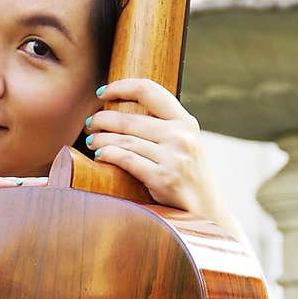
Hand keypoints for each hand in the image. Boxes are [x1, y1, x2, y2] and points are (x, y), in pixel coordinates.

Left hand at [85, 78, 222, 218]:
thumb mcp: (185, 144)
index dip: (121, 87)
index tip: (101, 92)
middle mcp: (182, 136)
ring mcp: (174, 157)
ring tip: (90, 140)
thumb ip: (163, 127)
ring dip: (100, 139)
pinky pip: (126, 160)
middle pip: (130, 119)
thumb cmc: (188, 176)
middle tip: (90, 124)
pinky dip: (107, 155)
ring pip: (124, 140)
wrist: (207, 212)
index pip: (149, 90)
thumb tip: (121, 113)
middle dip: (102, 119)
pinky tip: (98, 155)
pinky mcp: (164, 178)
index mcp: (186, 122)